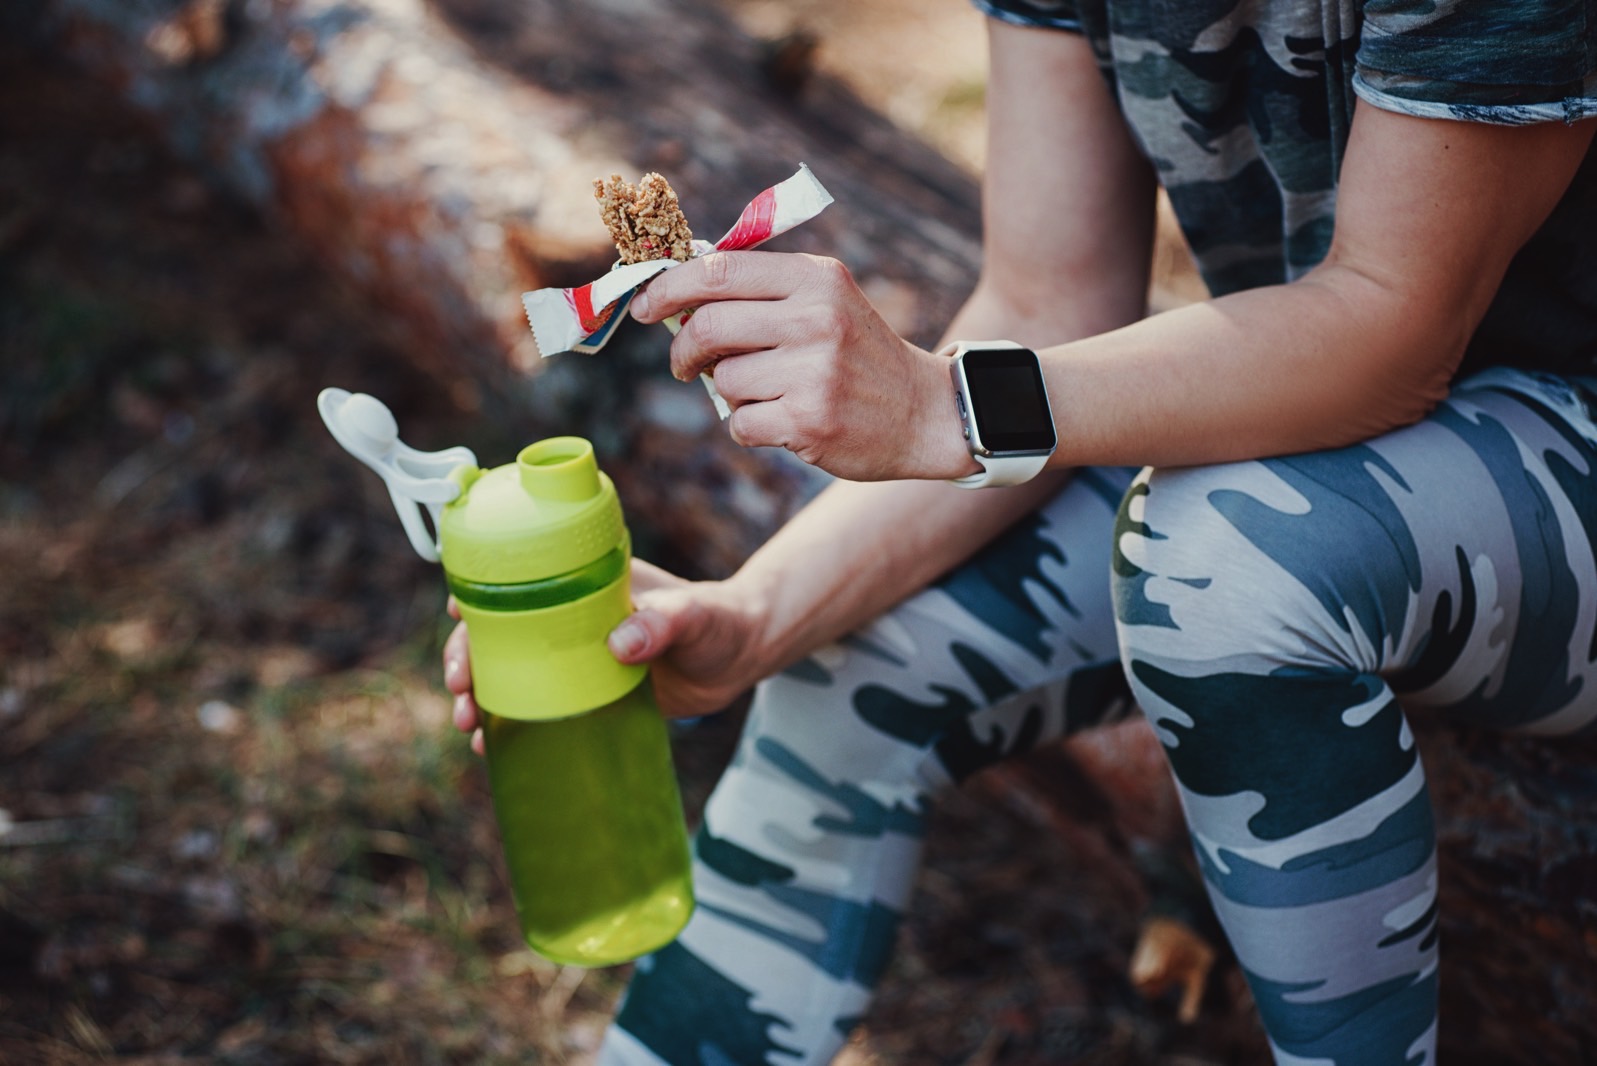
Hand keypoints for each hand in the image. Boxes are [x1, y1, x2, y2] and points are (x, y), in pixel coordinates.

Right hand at [441, 558, 771, 746]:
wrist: (740, 657)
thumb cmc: (717, 620)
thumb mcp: (693, 615)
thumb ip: (663, 623)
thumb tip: (621, 643)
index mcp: (584, 586)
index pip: (519, 582)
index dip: (480, 596)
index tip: (459, 615)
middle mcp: (568, 620)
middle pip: (499, 634)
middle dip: (467, 659)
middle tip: (461, 690)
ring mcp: (573, 660)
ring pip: (509, 675)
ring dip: (480, 697)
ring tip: (470, 727)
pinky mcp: (586, 696)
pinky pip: (537, 710)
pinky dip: (510, 727)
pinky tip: (491, 750)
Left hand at [630, 251, 976, 481]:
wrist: (924, 413)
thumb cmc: (859, 356)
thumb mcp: (826, 301)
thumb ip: (763, 291)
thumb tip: (675, 291)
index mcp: (814, 278)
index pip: (718, 270)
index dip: (668, 288)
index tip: (646, 307)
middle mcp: (815, 318)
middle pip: (708, 325)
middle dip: (683, 350)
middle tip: (686, 365)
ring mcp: (813, 371)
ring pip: (724, 380)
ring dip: (731, 394)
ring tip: (770, 394)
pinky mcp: (809, 420)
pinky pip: (740, 423)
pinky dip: (749, 427)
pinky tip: (785, 422)